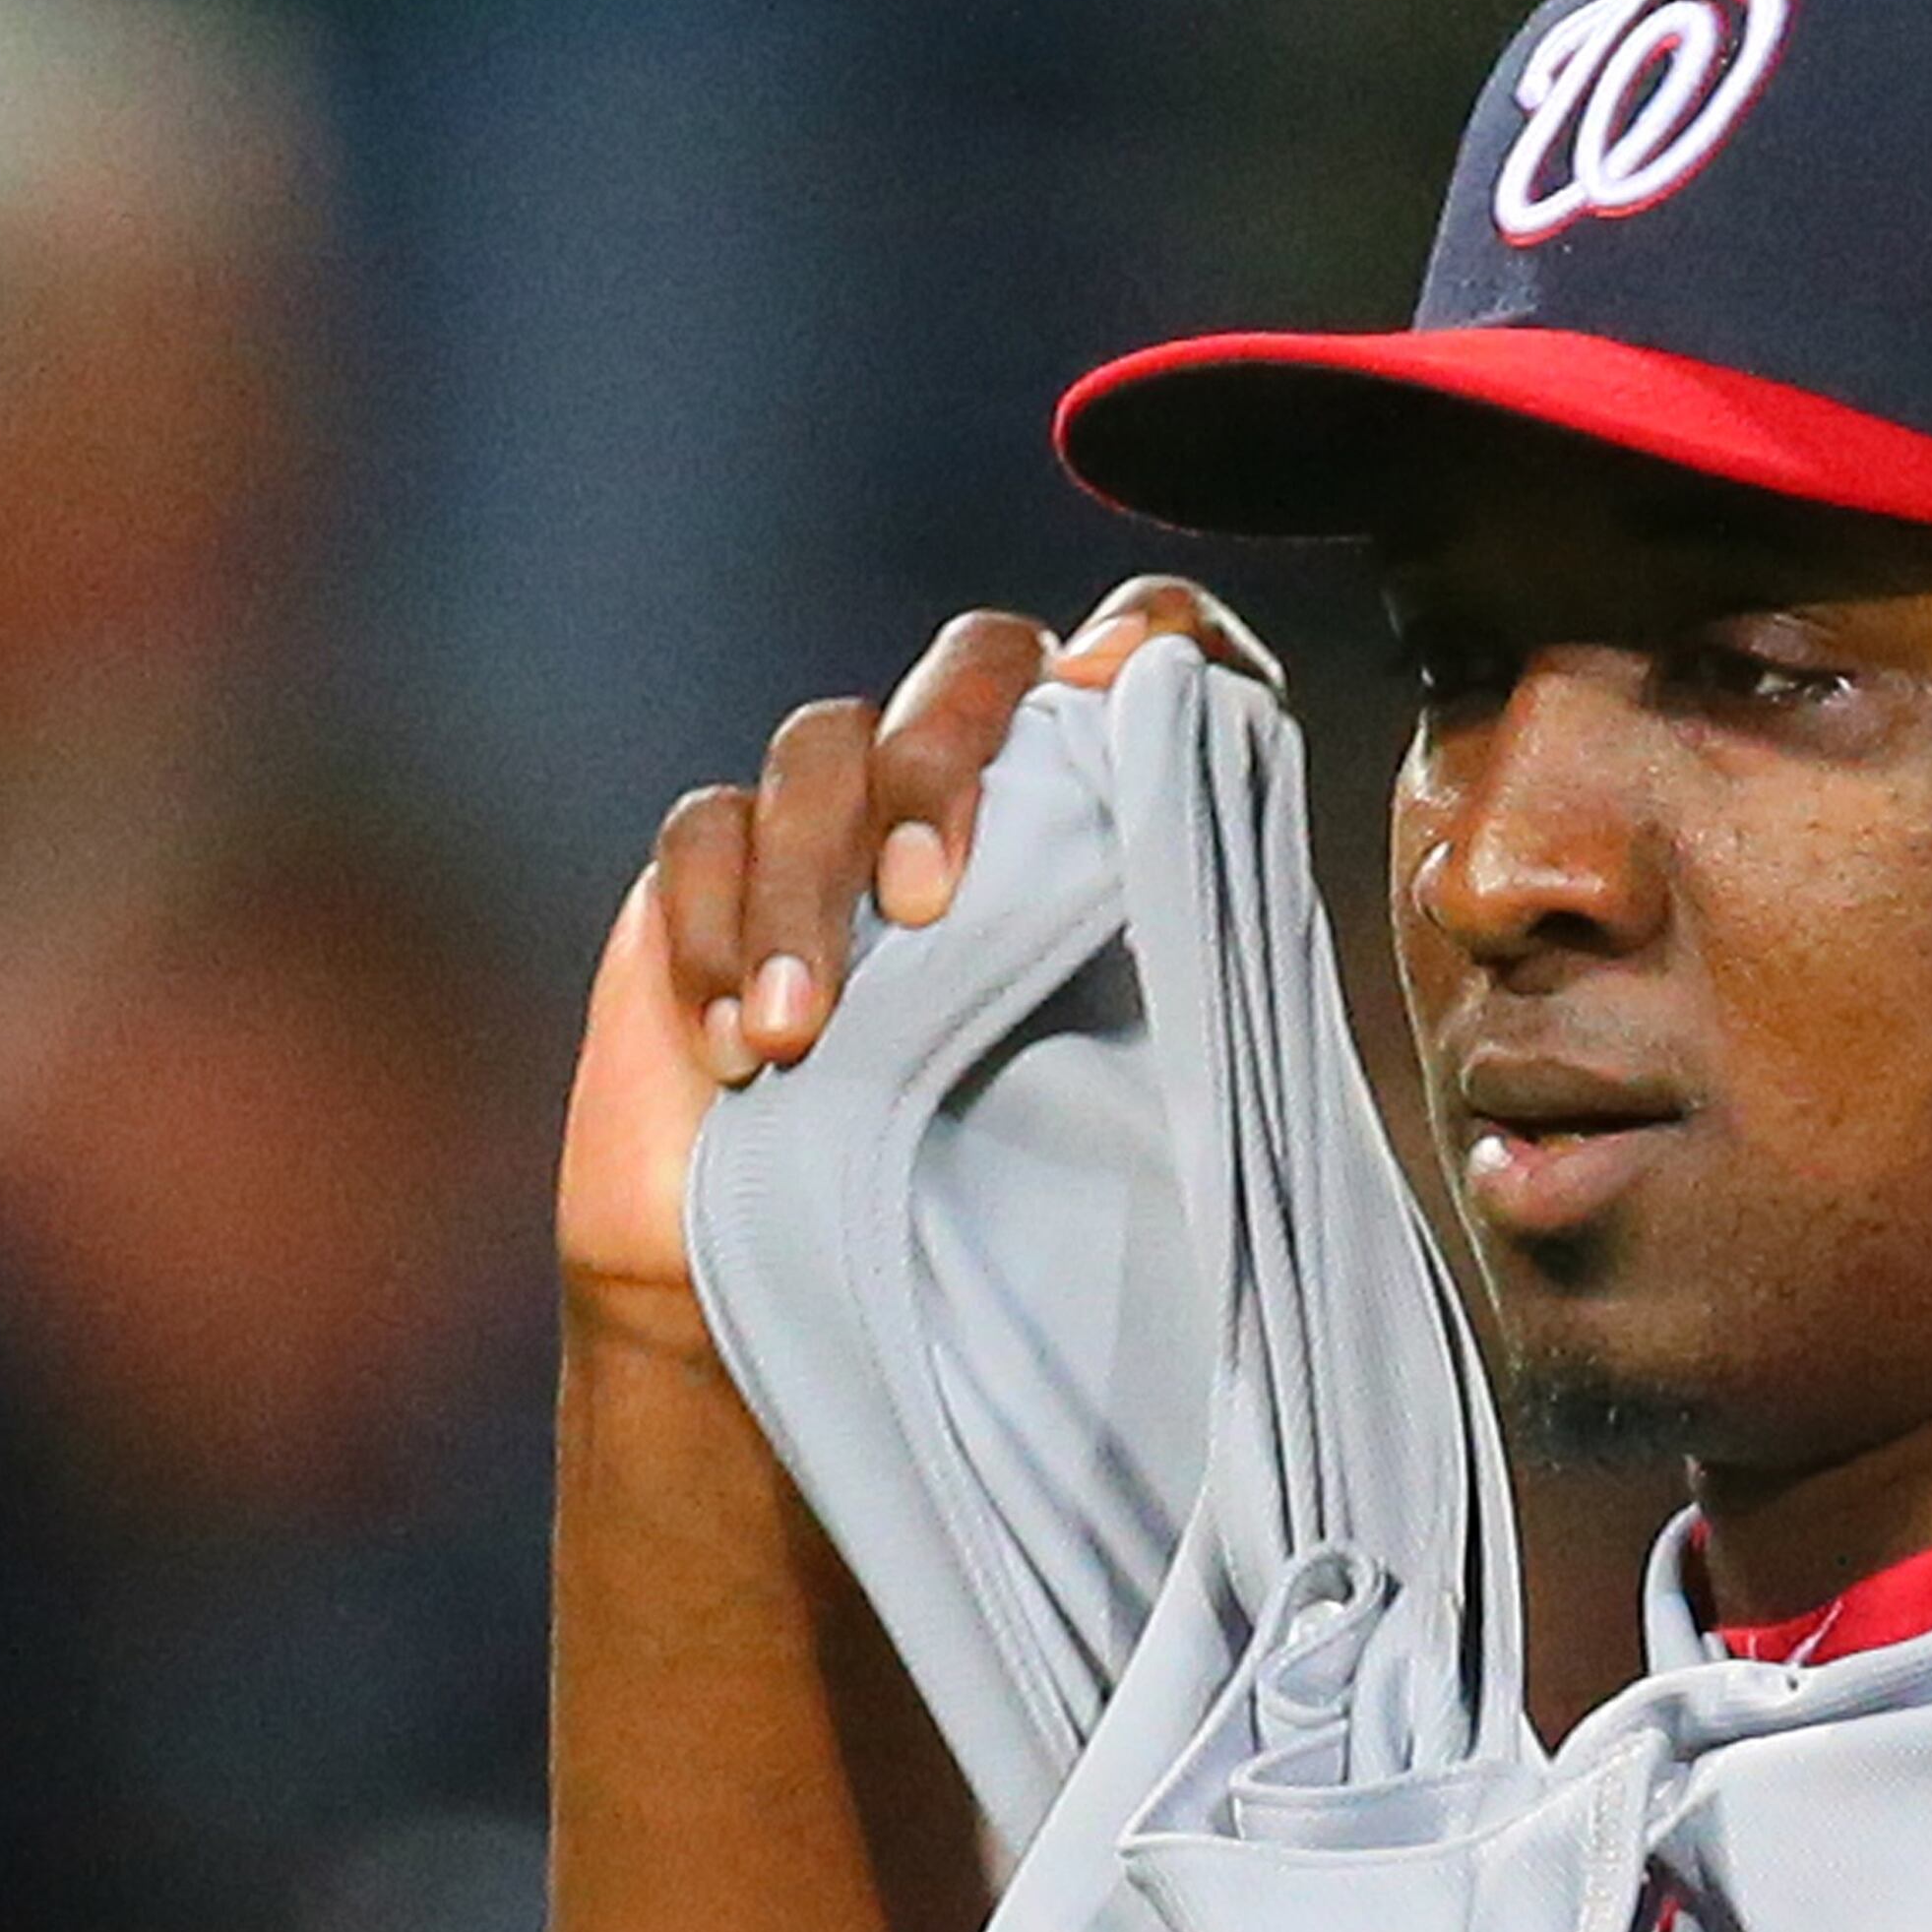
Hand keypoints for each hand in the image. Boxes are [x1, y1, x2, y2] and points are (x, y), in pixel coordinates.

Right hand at [560, 580, 1278, 1305]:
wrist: (818, 1301)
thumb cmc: (992, 1210)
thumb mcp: (1129, 1116)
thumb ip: (1178, 994)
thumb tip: (1226, 915)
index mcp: (1109, 815)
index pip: (1158, 649)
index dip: (1159, 630)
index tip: (1125, 680)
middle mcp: (981, 784)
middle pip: (975, 666)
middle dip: (942, 757)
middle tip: (927, 904)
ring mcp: (841, 814)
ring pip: (822, 746)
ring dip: (807, 889)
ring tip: (800, 1034)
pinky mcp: (714, 864)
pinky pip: (705, 831)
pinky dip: (720, 928)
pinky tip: (740, 1045)